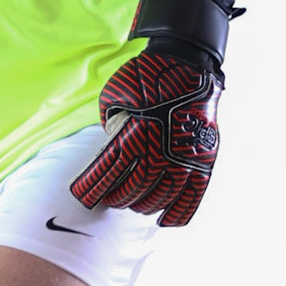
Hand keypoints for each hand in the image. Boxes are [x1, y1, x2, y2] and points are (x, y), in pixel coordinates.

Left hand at [70, 49, 221, 227]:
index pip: (107, 174)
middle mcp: (161, 151)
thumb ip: (110, 127)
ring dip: (141, 206)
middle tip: (110, 199)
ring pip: (158, 199)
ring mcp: (184, 159)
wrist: (189, 65)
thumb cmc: (146, 78)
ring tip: (133, 203)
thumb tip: (107, 150)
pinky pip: (191, 198)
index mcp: (135, 134)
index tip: (82, 196)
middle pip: (132, 190)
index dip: (91, 189)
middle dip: (116, 199)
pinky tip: (162, 221)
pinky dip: (176, 214)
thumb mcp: (115, 98)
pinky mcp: (203, 162)